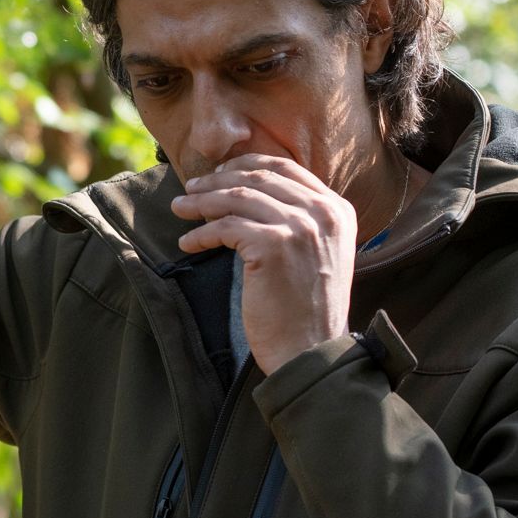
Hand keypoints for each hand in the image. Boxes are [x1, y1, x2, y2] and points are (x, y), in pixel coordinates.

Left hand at [170, 154, 357, 375]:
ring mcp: (300, 227)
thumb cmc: (306, 310)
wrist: (310, 352)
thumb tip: (248, 193)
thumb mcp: (317, 254)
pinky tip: (188, 244)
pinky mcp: (273, 246)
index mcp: (338, 210)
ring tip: (180, 209)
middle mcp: (324, 213)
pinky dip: (201, 233)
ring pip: (237, 198)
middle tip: (189, 189)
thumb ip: (298, 221)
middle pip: (258, 179)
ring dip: (201, 202)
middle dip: (217, 181)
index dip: (245, 166)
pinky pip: (225, 226)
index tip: (218, 174)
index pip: (284, 168)